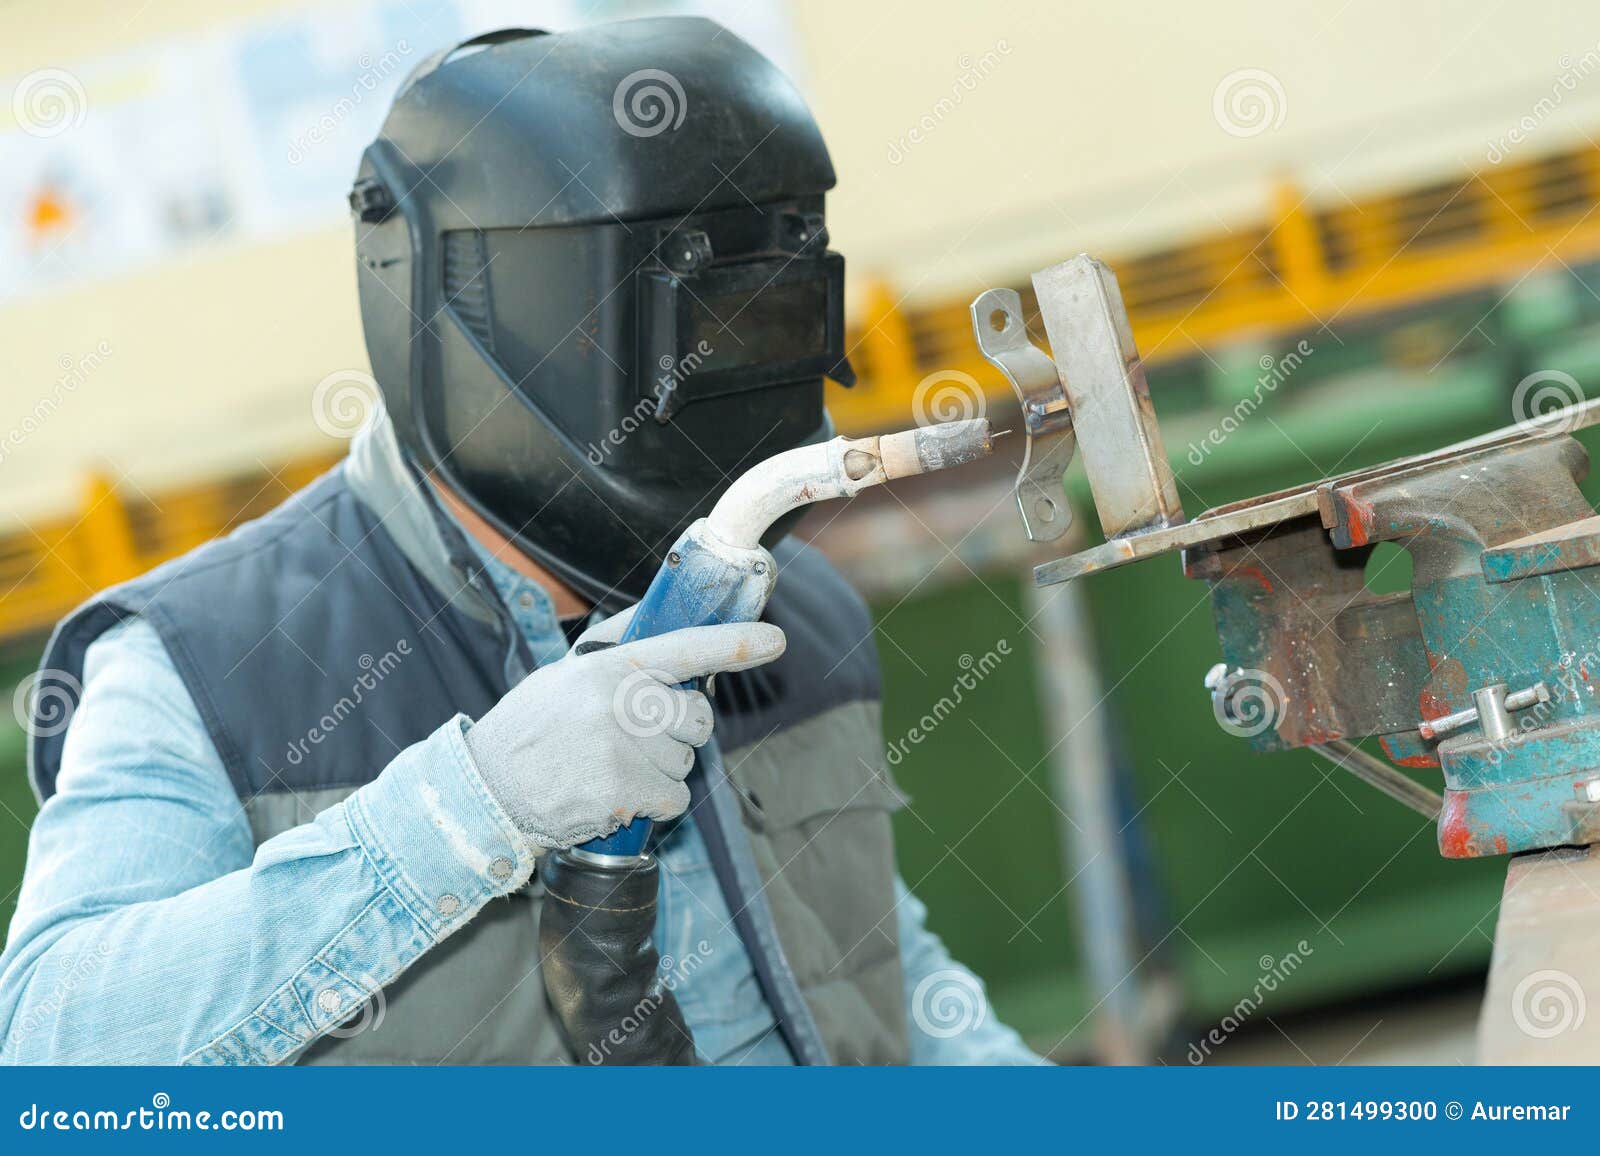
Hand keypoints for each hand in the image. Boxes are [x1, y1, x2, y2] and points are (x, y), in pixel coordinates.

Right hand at [465, 608, 784, 850]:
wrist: (487, 789)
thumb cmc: (531, 729)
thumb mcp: (564, 674)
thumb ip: (615, 647)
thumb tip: (658, 614)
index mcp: (608, 668)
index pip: (684, 648)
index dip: (735, 645)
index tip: (775, 641)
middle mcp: (620, 704)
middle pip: (696, 720)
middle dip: (680, 733)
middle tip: (638, 738)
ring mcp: (623, 749)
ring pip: (686, 763)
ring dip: (661, 771)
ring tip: (611, 767)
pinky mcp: (624, 792)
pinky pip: (674, 799)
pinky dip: (655, 804)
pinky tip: (617, 795)